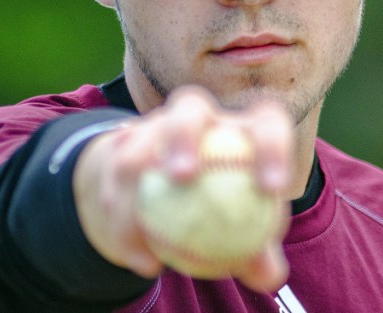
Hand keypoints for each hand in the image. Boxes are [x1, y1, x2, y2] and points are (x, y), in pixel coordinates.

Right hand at [73, 86, 292, 291]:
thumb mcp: (243, 232)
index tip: (271, 189)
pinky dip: (119, 217)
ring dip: (134, 172)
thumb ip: (257, 251)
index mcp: (240, 129)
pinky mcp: (120, 145)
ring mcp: (155, 125)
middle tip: (181, 176)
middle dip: (182, 134)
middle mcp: (199, 117)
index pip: (265, 123)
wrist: (170, 199)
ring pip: (138, 136)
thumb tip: (270, 275)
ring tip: (139, 221)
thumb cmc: (224, 213)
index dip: (272, 147)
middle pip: (190, 105)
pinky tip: (139, 259)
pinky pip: (110, 173)